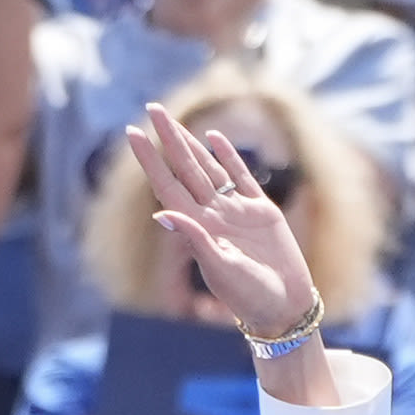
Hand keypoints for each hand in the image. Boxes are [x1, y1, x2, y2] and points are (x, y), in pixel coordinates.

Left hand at [135, 101, 327, 353]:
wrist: (283, 306)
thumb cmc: (250, 295)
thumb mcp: (220, 268)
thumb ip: (194, 239)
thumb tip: (160, 214)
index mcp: (197, 227)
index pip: (167, 183)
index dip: (150, 158)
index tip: (132, 132)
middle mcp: (212, 214)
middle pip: (185, 168)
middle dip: (168, 138)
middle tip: (151, 108)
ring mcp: (236, 211)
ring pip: (209, 168)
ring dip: (192, 144)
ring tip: (174, 122)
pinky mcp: (261, 212)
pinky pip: (241, 178)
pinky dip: (229, 157)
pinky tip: (215, 138)